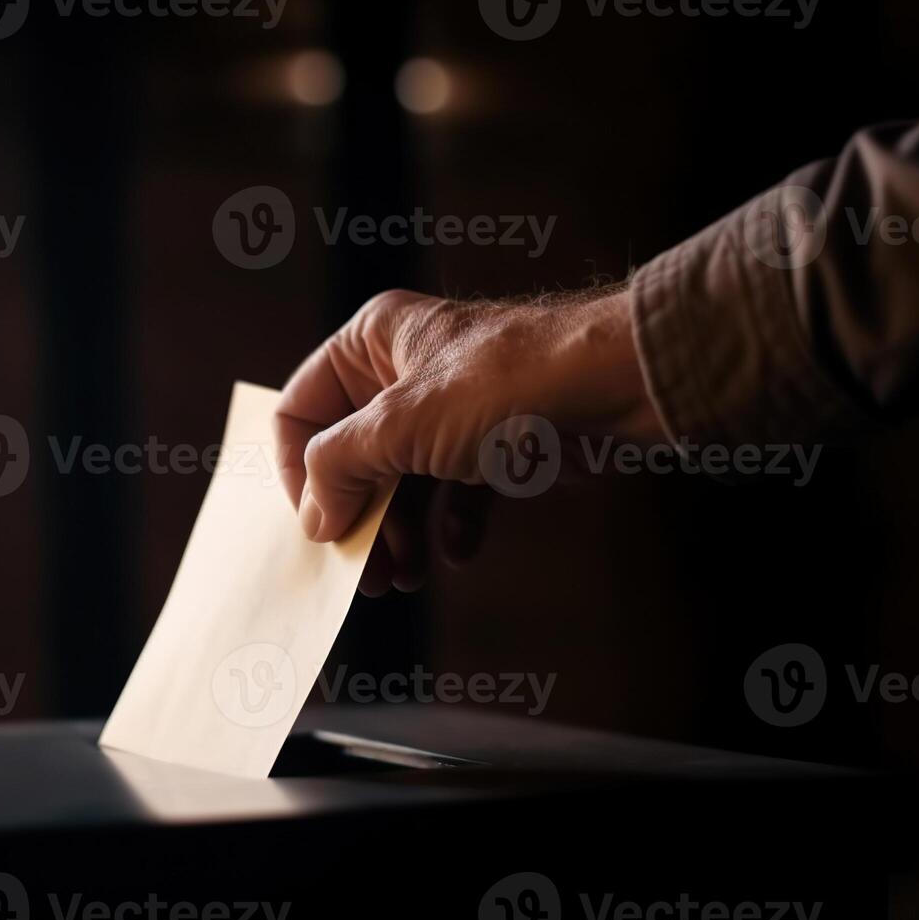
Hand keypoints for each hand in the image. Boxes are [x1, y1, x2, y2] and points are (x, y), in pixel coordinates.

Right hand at [274, 284, 662, 594]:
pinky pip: (456, 491)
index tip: (316, 527)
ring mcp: (453, 408)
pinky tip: (459, 550)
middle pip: (352, 455)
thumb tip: (314, 516)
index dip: (298, 473)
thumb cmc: (510, 383)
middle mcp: (405, 370)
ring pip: (404, 480)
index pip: (300, 410)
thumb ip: (341, 468)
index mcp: (370, 343)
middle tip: (363, 572)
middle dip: (356, 516)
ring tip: (405, 576)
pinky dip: (452, 524)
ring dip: (400, 532)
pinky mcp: (497, 440)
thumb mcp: (402, 425)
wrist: (620, 386)